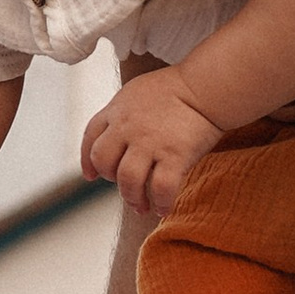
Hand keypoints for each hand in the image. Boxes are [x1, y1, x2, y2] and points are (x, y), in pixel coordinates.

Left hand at [80, 67, 221, 216]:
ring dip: (132, 198)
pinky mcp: (174, 155)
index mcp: (117, 110)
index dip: (87, 161)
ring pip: (128, 181)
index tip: (92, 176)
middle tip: (127, 186)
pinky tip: (164, 208)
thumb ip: (123, 113)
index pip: (90, 138)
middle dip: (111, 179)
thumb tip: (116, 134)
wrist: (207, 86)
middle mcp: (128, 127)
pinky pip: (161, 189)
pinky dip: (161, 203)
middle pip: (103, 162)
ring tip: (141, 206)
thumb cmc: (178, 88)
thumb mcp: (137, 92)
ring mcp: (150, 142)